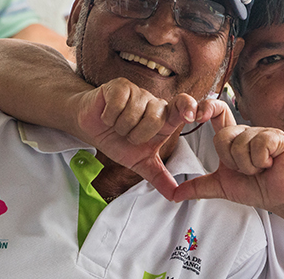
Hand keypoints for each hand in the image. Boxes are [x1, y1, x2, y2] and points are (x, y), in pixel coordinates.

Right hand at [71, 78, 198, 199]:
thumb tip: (174, 197)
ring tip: (116, 125)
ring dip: (120, 127)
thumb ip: (159, 177)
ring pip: (133, 114)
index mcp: (164, 119)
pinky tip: (107, 116)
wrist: (91, 126)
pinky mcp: (119, 86)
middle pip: (154, 119)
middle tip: (128, 135)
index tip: (192, 116)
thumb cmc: (118, 140)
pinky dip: (109, 116)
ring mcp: (137, 92)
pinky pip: (117, 104)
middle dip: (136, 135)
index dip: (189, 108)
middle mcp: (154, 103)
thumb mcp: (140, 162)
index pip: (182, 107)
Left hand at [173, 110, 283, 211]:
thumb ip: (199, 187)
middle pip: (222, 137)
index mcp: (233, 138)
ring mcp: (263, 132)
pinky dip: (261, 162)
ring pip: (240, 145)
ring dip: (248, 166)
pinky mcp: (277, 138)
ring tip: (261, 169)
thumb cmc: (256, 187)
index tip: (196, 116)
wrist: (282, 197)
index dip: (206, 108)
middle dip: (231, 161)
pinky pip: (258, 146)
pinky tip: (271, 165)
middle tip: (246, 169)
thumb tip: (174, 195)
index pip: (217, 112)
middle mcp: (246, 131)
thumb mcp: (222, 187)